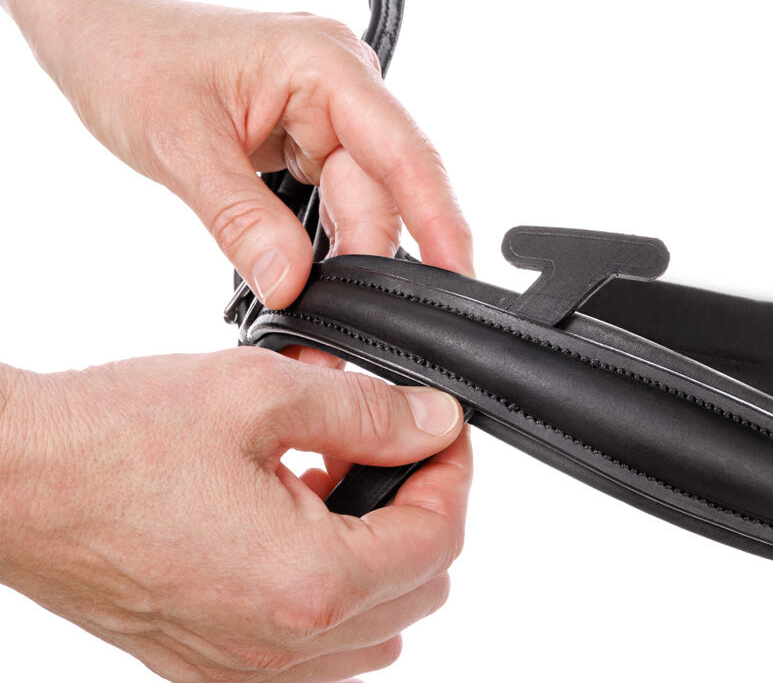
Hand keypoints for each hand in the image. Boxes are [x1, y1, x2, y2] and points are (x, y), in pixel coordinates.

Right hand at [0, 351, 470, 681]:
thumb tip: (433, 422)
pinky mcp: (210, 660)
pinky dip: (329, 578)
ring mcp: (242, 667)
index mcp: (306, 584)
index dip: (452, 472)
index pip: (438, 539)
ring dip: (378, 545)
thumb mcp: (262, 395)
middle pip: (418, 586)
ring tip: (335, 474)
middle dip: (420, 505)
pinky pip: (312, 642)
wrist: (18, 478)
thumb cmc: (116, 438)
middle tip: (388, 442)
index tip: (439, 428)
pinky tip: (292, 514)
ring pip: (372, 622)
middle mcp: (279, 649)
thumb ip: (369, 412)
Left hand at [19, 0, 473, 307]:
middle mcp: (339, 91)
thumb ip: (242, 219)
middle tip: (333, 333)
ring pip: (358, 207)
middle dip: (362, 264)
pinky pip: (330, 206)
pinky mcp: (307, 145)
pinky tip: (304, 277)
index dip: (439, 219)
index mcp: (325, 66)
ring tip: (312, 314)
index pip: (403, 152)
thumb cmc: (132, 59)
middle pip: (380, 193)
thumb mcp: (183, 144)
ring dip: (339, 263)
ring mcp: (326, 119)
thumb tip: (292, 282)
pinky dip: (318, 248)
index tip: (457, 275)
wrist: (101, 39)